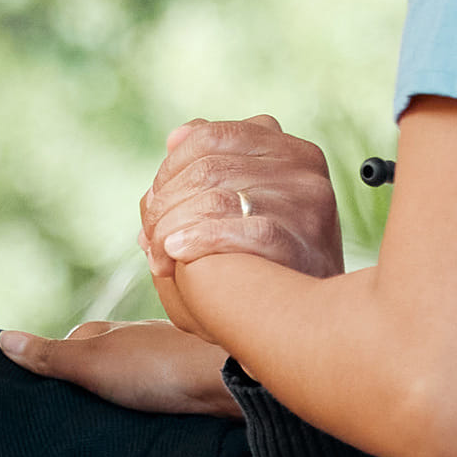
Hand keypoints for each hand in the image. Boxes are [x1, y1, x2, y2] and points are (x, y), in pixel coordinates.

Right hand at [0, 319, 243, 416]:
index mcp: (105, 330)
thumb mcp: (93, 364)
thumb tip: (2, 339)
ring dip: (118, 399)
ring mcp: (162, 358)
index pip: (66, 347)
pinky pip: (155, 393)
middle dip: (86, 387)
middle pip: (97, 363)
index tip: (41, 401)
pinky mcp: (187, 379)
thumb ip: (51, 357)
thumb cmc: (158, 369)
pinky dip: (145, 406)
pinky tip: (146, 425)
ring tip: (106, 430)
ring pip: (128, 378)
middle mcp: (133, 338)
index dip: (52, 371)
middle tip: (71, 422)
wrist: (228, 379)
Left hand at [140, 116, 343, 322]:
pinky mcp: (303, 243)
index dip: (170, 169)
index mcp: (287, 148)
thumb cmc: (265, 260)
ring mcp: (307, 205)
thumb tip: (174, 138)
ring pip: (215, 198)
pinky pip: (241, 232)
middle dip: (164, 205)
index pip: (209, 137)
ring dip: (171, 228)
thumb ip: (209, 162)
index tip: (153, 204)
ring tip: (158, 256)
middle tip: (148, 239)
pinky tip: (176, 253)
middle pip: (207, 169)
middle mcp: (302, 168)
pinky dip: (199, 240)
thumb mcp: (241, 200)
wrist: (308, 320)